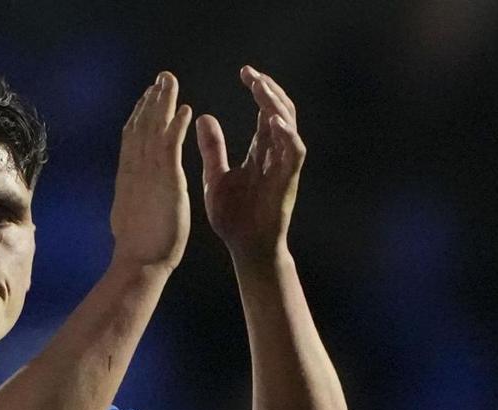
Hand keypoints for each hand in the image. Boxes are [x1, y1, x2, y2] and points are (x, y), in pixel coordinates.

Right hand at [111, 71, 193, 269]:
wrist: (139, 262)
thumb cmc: (138, 248)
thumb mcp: (130, 214)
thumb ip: (131, 198)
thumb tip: (129, 196)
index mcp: (128, 177)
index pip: (132, 139)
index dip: (139, 115)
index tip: (146, 97)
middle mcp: (135, 169)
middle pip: (140, 126)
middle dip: (150, 100)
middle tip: (161, 79)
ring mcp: (148, 173)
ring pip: (153, 129)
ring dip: (163, 103)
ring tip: (171, 81)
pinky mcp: (165, 180)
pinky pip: (171, 146)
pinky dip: (177, 125)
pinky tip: (186, 109)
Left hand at [197, 66, 304, 265]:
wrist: (245, 248)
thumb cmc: (234, 217)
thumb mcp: (216, 175)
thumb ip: (213, 147)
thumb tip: (203, 116)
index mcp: (261, 152)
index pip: (265, 112)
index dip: (259, 90)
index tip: (245, 72)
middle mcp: (276, 155)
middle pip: (281, 112)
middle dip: (269, 90)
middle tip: (252, 74)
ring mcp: (284, 167)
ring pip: (290, 126)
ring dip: (277, 105)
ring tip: (261, 88)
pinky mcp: (288, 181)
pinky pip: (295, 152)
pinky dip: (287, 135)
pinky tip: (272, 121)